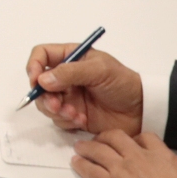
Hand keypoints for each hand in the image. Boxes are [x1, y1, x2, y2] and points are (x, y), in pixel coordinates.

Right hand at [26, 44, 143, 136]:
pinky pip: (58, 119)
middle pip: (39, 83)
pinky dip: (66, 121)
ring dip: (56, 110)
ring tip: (75, 115)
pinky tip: (82, 120)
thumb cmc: (123, 83)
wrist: (142, 110)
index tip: (37, 81)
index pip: (41, 55)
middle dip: (44, 96)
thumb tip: (43, 80)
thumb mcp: (99, 70)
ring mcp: (69, 96)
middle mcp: (65, 76)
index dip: (34, 66)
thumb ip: (70, 73)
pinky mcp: (73, 114)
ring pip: (46, 103)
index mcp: (71, 57)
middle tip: (57, 105)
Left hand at [72, 131, 176, 177]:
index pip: (146, 137)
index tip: (132, 142)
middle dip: (105, 137)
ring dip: (88, 148)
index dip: (137, 138)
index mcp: (162, 157)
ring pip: (99, 151)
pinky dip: (83, 166)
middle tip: (98, 140)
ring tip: (80, 148)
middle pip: (116, 138)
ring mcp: (122, 172)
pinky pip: (91, 172)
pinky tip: (77, 164)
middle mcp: (139, 159)